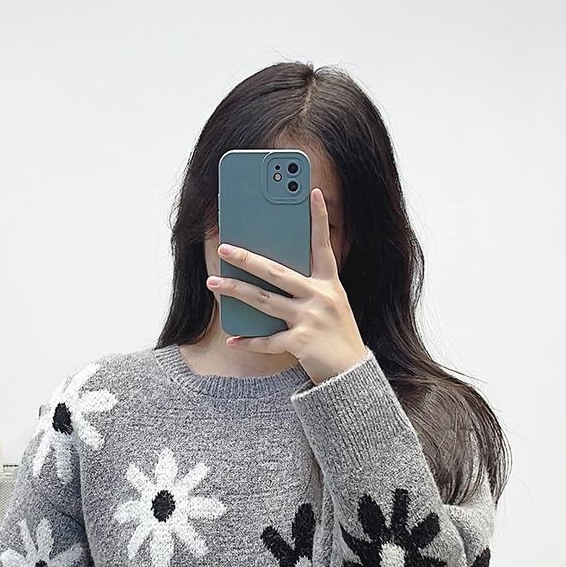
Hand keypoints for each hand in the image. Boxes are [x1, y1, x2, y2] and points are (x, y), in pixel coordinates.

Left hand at [207, 188, 367, 385]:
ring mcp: (310, 319)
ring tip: (214, 284)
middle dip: (247, 259)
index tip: (311, 192)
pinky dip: (249, 342)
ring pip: (264, 300)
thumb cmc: (337, 337)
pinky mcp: (301, 342)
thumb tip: (272, 275)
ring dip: (235, 292)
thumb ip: (309, 289)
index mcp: (330, 284)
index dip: (319, 218)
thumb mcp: (331, 306)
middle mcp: (320, 297)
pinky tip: (233, 339)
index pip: (323, 245)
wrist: (351, 374)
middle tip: (224, 249)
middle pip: (276, 272)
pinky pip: (268, 340)